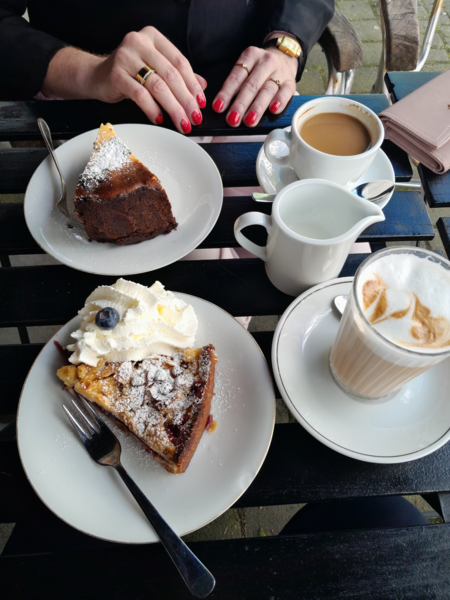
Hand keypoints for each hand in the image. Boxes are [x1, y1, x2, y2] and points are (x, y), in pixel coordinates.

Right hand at [87, 27, 206, 133]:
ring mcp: (126, 57)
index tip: (201, 103)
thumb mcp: (155, 69)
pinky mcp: (116, 74)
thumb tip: (203, 86)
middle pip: (171, 75)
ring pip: (158, 86)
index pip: (180, 62)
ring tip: (182, 123)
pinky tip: (159, 119)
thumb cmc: (129, 73)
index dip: (193, 85)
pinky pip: (140, 95)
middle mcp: (140, 42)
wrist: (97, 76)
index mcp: (153, 38)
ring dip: (173, 108)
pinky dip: (152, 108)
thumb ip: (177, 74)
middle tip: (194, 118)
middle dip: (186, 100)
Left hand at [212, 45, 296, 126]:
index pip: (236, 76)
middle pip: (251, 85)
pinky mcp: (291, 82)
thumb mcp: (247, 68)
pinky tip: (273, 110)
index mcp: (250, 56)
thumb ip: (237, 84)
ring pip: (267, 90)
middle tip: (233, 119)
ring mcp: (280, 72)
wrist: (284, 57)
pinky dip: (280, 101)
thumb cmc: (259, 69)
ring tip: (249, 121)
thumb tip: (222, 107)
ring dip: (257, 107)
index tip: (218, 107)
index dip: (227, 93)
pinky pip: (286, 92)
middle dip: (241, 104)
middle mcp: (266, 62)